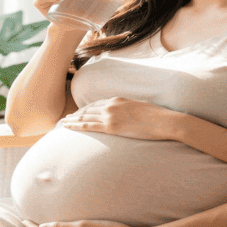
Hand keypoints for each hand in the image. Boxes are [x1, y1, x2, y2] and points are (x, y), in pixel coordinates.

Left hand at [58, 97, 178, 140]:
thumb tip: (126, 114)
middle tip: (66, 118)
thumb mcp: (140, 107)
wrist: (164, 121)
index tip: (78, 112)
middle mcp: (111, 105)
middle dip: (75, 114)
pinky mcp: (111, 127)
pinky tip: (68, 127)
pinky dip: (76, 126)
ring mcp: (110, 115)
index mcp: (118, 99)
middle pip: (87, 109)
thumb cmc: (156, 116)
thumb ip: (128, 109)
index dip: (85, 109)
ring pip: (85, 117)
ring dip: (72, 120)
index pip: (96, 104)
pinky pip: (89, 126)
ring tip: (63, 123)